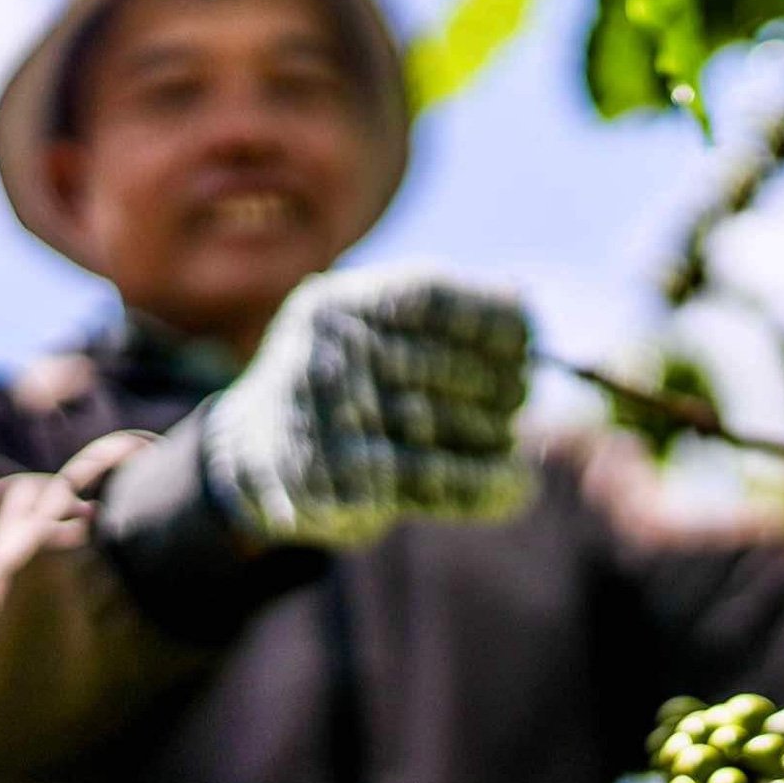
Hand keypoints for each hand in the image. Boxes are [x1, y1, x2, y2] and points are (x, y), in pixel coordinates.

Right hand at [202, 267, 531, 548]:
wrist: (254, 459)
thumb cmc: (339, 392)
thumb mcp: (372, 337)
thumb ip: (437, 324)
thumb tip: (524, 298)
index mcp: (336, 306)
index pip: (426, 295)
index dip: (488, 315)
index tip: (529, 337)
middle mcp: (324, 353)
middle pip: (437, 363)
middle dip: (494, 384)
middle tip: (522, 398)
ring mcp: (324, 418)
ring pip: (435, 422)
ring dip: (490, 436)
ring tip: (514, 441)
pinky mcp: (334, 479)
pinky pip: (427, 480)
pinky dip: (482, 485)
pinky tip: (516, 487)